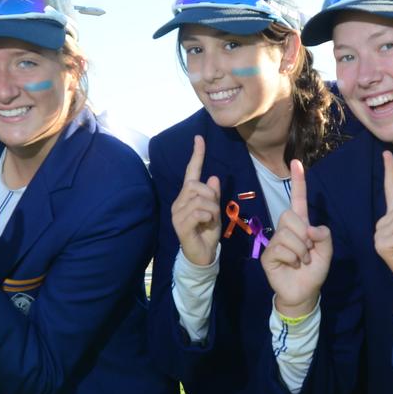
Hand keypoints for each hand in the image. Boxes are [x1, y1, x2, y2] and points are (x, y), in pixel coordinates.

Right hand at [171, 135, 221, 266]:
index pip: (191, 172)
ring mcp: (177, 213)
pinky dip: (208, 216)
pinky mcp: (180, 225)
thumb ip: (213, 195)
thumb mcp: (215, 210)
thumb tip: (213, 176)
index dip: (197, 155)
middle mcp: (179, 202)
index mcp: (187, 196)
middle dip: (211, 196)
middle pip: (196, 185)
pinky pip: (198, 212)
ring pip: (199, 199)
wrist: (202, 255)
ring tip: (210, 220)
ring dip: (212, 209)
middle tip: (214, 211)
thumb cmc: (207, 231)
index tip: (199, 138)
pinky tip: (206, 224)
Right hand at [260, 159, 330, 317]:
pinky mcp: (268, 254)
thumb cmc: (314, 270)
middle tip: (308, 251)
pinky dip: (292, 258)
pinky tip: (292, 265)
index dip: (299, 182)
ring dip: (300, 250)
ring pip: (287, 234)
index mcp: (301, 224)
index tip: (296, 162)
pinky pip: (281, 248)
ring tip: (301, 261)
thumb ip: (324, 236)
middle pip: (289, 215)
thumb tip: (309, 228)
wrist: (304, 292)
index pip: (298, 199)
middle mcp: (285, 229)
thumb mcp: (326, 252)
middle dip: (303, 234)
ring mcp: (274, 241)